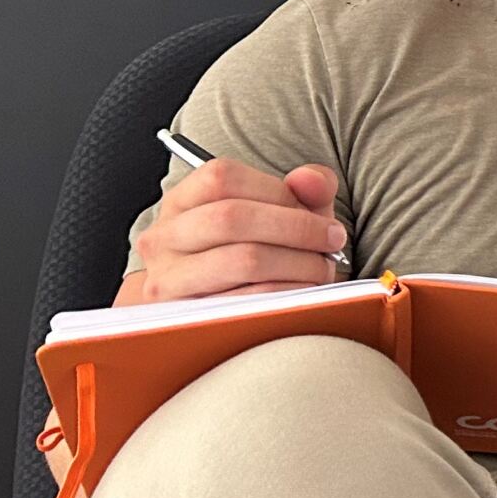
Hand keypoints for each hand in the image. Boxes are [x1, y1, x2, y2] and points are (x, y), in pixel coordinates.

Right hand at [133, 159, 345, 301]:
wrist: (223, 315)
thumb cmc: (257, 254)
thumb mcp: (284, 215)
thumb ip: (306, 188)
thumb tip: (311, 180)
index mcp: (181, 202)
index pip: (223, 178)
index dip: (278, 192)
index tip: (317, 211)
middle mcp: (164, 239)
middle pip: (232, 217)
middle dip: (296, 228)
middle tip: (332, 239)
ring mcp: (168, 280)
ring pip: (243, 260)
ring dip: (298, 263)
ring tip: (321, 268)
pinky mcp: (186, 319)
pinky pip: (247, 302)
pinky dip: (287, 294)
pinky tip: (304, 292)